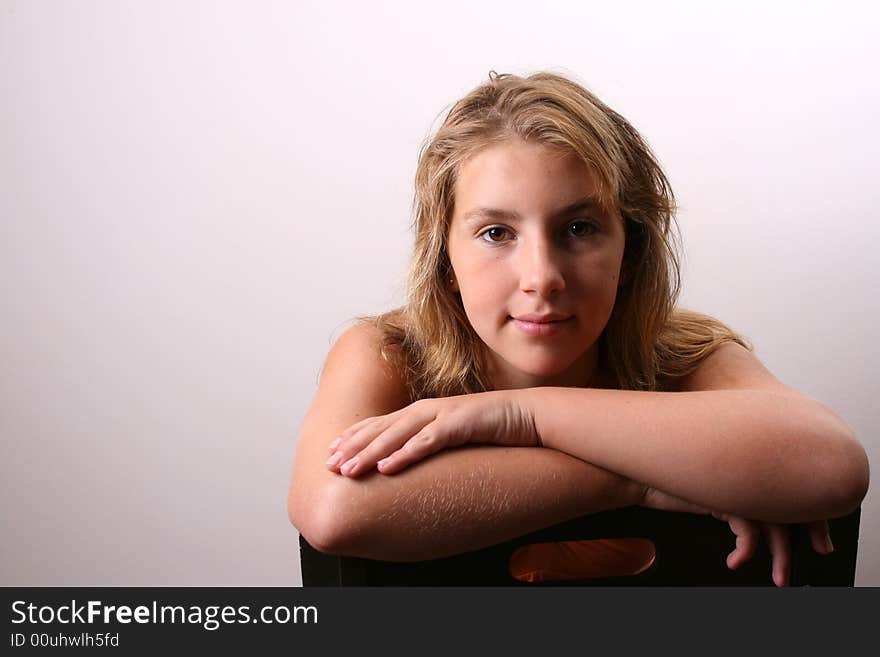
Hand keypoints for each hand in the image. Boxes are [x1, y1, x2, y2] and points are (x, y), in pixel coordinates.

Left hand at [325, 391, 537, 477]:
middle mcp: (428, 410)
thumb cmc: (491, 428)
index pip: (381, 424)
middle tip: (329, 464)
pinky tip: (388, 468)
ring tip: (348, 469)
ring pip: (398, 434)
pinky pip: (428, 441)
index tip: (331, 452)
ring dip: (370, 452)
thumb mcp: (454, 435)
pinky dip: (406, 453)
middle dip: (353, 446)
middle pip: (382, 428)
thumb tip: (408, 461)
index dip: (354, 437)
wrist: (528, 415)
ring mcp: (443, 415)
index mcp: (424, 412)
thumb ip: (431, 442)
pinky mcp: (461, 424)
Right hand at [641, 487, 834, 586]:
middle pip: (792, 501)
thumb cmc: (663, 484)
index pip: (789, 488)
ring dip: (781, 555)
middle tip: (815, 556)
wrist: (634, 474)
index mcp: (746, 471)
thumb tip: (753, 530)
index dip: (809, 513)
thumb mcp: (703, 495)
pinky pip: (748, 527)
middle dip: (809, 532)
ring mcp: (734, 482)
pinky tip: (735, 561)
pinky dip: (747, 549)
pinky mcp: (722, 494)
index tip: (818, 537)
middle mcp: (746, 474)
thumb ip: (730, 502)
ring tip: (778, 578)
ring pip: (776, 519)